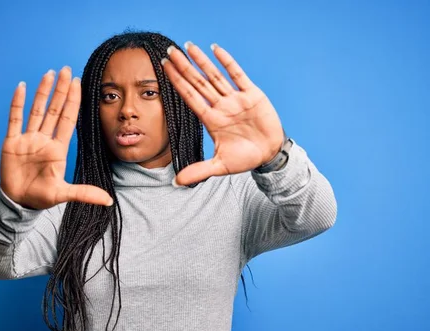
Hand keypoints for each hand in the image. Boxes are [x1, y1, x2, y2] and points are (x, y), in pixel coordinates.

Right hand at [0, 67, 113, 208]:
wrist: (18, 202)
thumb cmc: (41, 197)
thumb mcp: (64, 194)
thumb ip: (85, 193)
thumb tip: (108, 201)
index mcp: (57, 149)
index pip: (67, 119)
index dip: (73, 101)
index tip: (78, 84)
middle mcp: (44, 140)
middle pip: (54, 110)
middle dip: (61, 90)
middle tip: (67, 70)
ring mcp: (27, 139)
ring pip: (37, 110)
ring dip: (42, 92)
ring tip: (49, 73)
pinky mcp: (11, 142)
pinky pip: (15, 119)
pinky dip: (17, 103)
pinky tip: (22, 87)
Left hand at [161, 42, 285, 185]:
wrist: (269, 155)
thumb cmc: (244, 158)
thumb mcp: (220, 166)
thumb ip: (199, 171)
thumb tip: (176, 183)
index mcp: (211, 120)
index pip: (189, 97)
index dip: (176, 83)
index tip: (163, 69)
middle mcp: (220, 106)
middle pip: (198, 82)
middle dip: (183, 67)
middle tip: (168, 50)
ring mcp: (235, 99)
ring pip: (214, 76)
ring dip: (201, 61)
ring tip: (188, 46)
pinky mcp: (252, 95)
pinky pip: (238, 75)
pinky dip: (227, 62)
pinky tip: (215, 49)